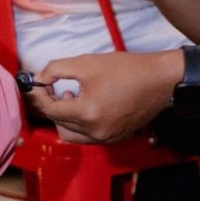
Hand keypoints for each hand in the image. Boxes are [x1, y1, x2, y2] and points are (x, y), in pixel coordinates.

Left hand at [27, 50, 178, 142]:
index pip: (50, 109)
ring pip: (70, 133)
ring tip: (71, 96)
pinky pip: (86, 136)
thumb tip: (39, 79)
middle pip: (58, 122)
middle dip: (50, 104)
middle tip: (52, 87)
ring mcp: (107, 138)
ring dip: (63, 116)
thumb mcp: (85, 63)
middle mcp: (96, 132)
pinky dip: (79, 123)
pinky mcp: (115, 138)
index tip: (38, 83)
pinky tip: (85, 104)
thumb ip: (55, 70)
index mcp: (87, 114)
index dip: (39, 95)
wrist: (161, 79)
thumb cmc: (126, 69)